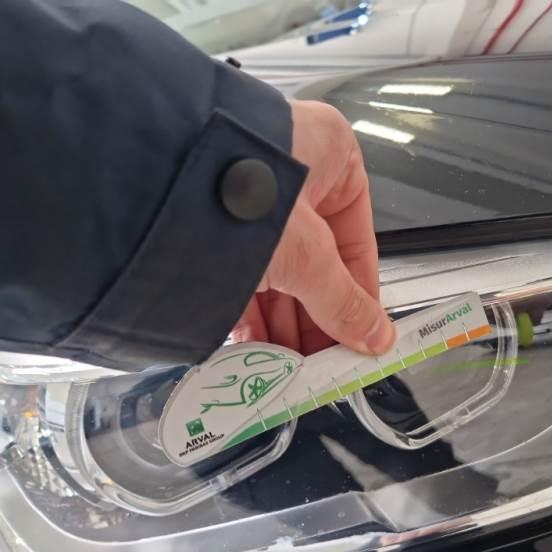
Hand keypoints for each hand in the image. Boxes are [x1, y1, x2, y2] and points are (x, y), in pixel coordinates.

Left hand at [232, 100, 395, 355]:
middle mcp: (290, 170)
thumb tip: (375, 336)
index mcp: (330, 157)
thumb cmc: (235, 189)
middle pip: (316, 262)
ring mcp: (248, 193)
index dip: (360, 298)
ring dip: (281, 322)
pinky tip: (253, 346)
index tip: (363, 339)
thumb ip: (342, 301)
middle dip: (315, 318)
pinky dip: (248, 311)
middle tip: (322, 361)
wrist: (147, 179)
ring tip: (286, 364)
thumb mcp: (306, 255)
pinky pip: (240, 269)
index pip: (358, 242)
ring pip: (277, 269)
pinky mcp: (208, 216)